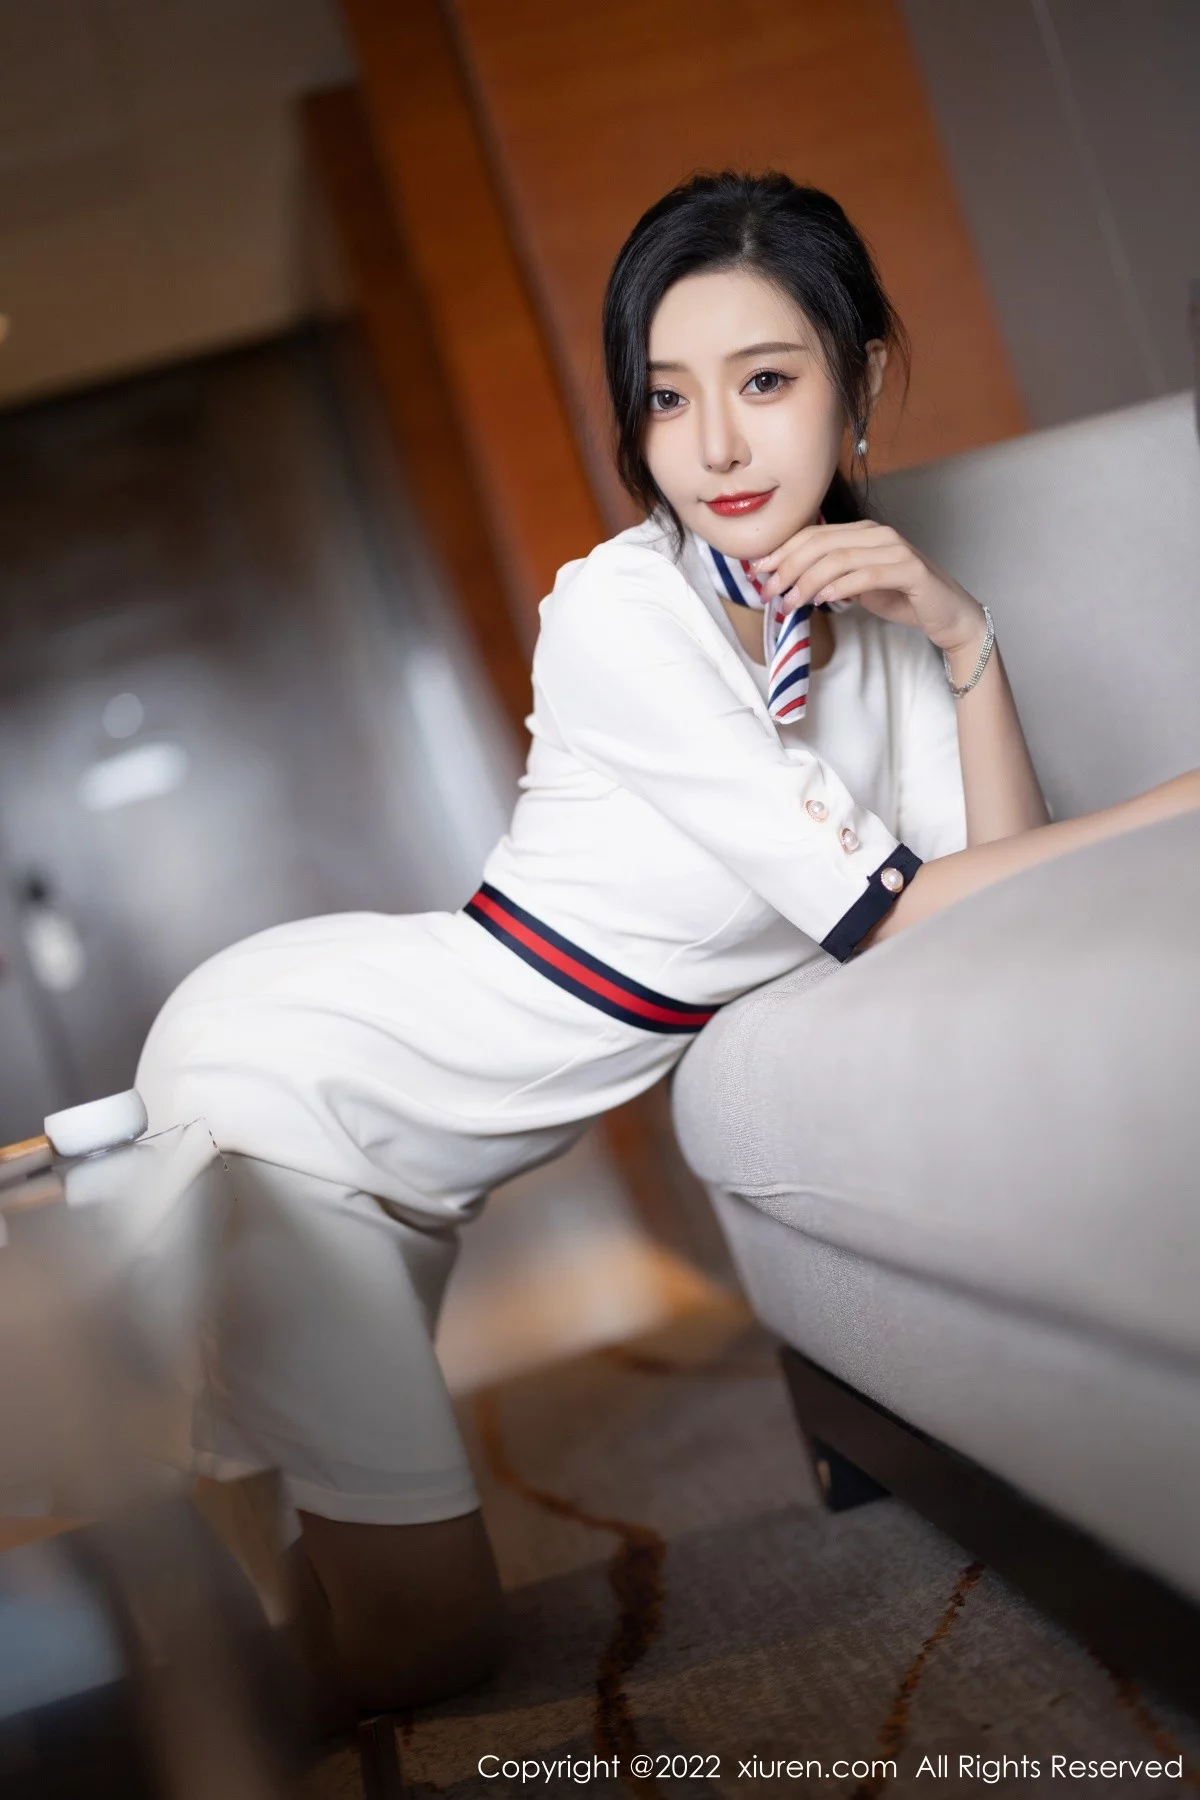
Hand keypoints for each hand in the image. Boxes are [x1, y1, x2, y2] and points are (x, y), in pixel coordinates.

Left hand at [750, 520, 985, 654]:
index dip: (783, 551)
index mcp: (864, 533)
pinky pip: (868, 574)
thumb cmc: (904, 599)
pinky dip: (842, 586)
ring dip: (809, 581)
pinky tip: (823, 600)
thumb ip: (831, 578)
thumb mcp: (858, 587)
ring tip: (790, 603)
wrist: (948, 616)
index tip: (758, 571)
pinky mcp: (911, 570)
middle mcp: (879, 534)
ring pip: (840, 557)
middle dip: (788, 567)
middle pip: (822, 543)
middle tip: (769, 591)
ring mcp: (896, 549)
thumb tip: (790, 582)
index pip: (814, 535)